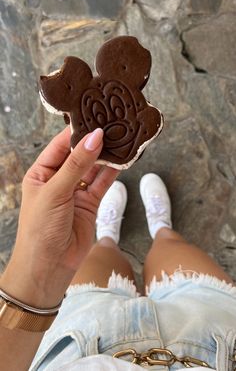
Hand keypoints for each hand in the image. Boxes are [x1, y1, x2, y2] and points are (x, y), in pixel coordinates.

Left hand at [0, 127, 118, 307]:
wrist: (49, 267)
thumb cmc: (40, 229)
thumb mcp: (55, 192)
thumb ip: (76, 164)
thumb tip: (94, 137)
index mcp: (41, 173)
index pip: (60, 145)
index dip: (77, 131)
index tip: (95, 117)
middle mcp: (59, 180)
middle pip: (79, 154)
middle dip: (94, 141)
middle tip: (113, 125)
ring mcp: (76, 191)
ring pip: (94, 168)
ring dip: (106, 155)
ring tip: (121, 138)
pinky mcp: (90, 203)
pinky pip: (103, 183)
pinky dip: (113, 172)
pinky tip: (123, 160)